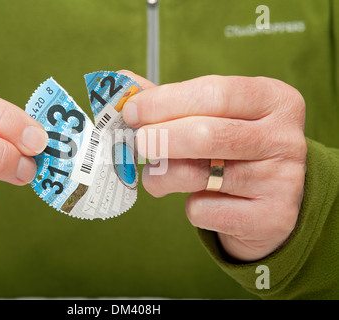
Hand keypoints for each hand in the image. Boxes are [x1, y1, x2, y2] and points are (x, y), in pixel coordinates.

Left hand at [122, 72, 306, 261]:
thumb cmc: (233, 150)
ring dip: (161, 176)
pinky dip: (189, 207)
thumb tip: (123, 82)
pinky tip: (199, 200)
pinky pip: (204, 210)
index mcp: (274, 99)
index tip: (131, 111)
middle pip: (205, 134)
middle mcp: (284, 138)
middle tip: (137, 143)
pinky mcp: (270, 218)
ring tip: (155, 175)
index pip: (213, 92)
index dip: (163, 101)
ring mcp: (282, 180)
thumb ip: (171, 100)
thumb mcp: (215, 117)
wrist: (269, 202)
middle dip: (158, 138)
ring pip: (198, 175)